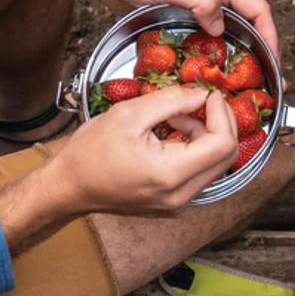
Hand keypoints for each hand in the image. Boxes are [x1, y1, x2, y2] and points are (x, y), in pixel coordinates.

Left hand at [38, 0, 278, 54]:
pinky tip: (208, 69)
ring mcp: (195, 4)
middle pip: (247, 21)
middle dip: (258, 48)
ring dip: (236, 53)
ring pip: (227, 30)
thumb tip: (222, 25)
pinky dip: (213, 52)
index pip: (256, 9)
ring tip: (238, 80)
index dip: (270, 35)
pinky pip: (205, 35)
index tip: (274, 60)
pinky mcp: (180, 15)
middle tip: (261, 78)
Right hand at [48, 86, 237, 215]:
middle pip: (225, 156)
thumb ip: (171, 101)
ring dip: (203, 134)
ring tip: (172, 117)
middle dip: (218, 122)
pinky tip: (169, 134)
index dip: (222, 114)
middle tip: (198, 99)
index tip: (209, 94)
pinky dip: (193, 148)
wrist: (69, 187)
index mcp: (170, 174)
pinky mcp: (173, 201)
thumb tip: (201, 93)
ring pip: (213, 163)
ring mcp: (178, 202)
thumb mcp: (129, 114)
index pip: (222, 144)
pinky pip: (198, 171)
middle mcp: (180, 195)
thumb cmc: (91, 152)